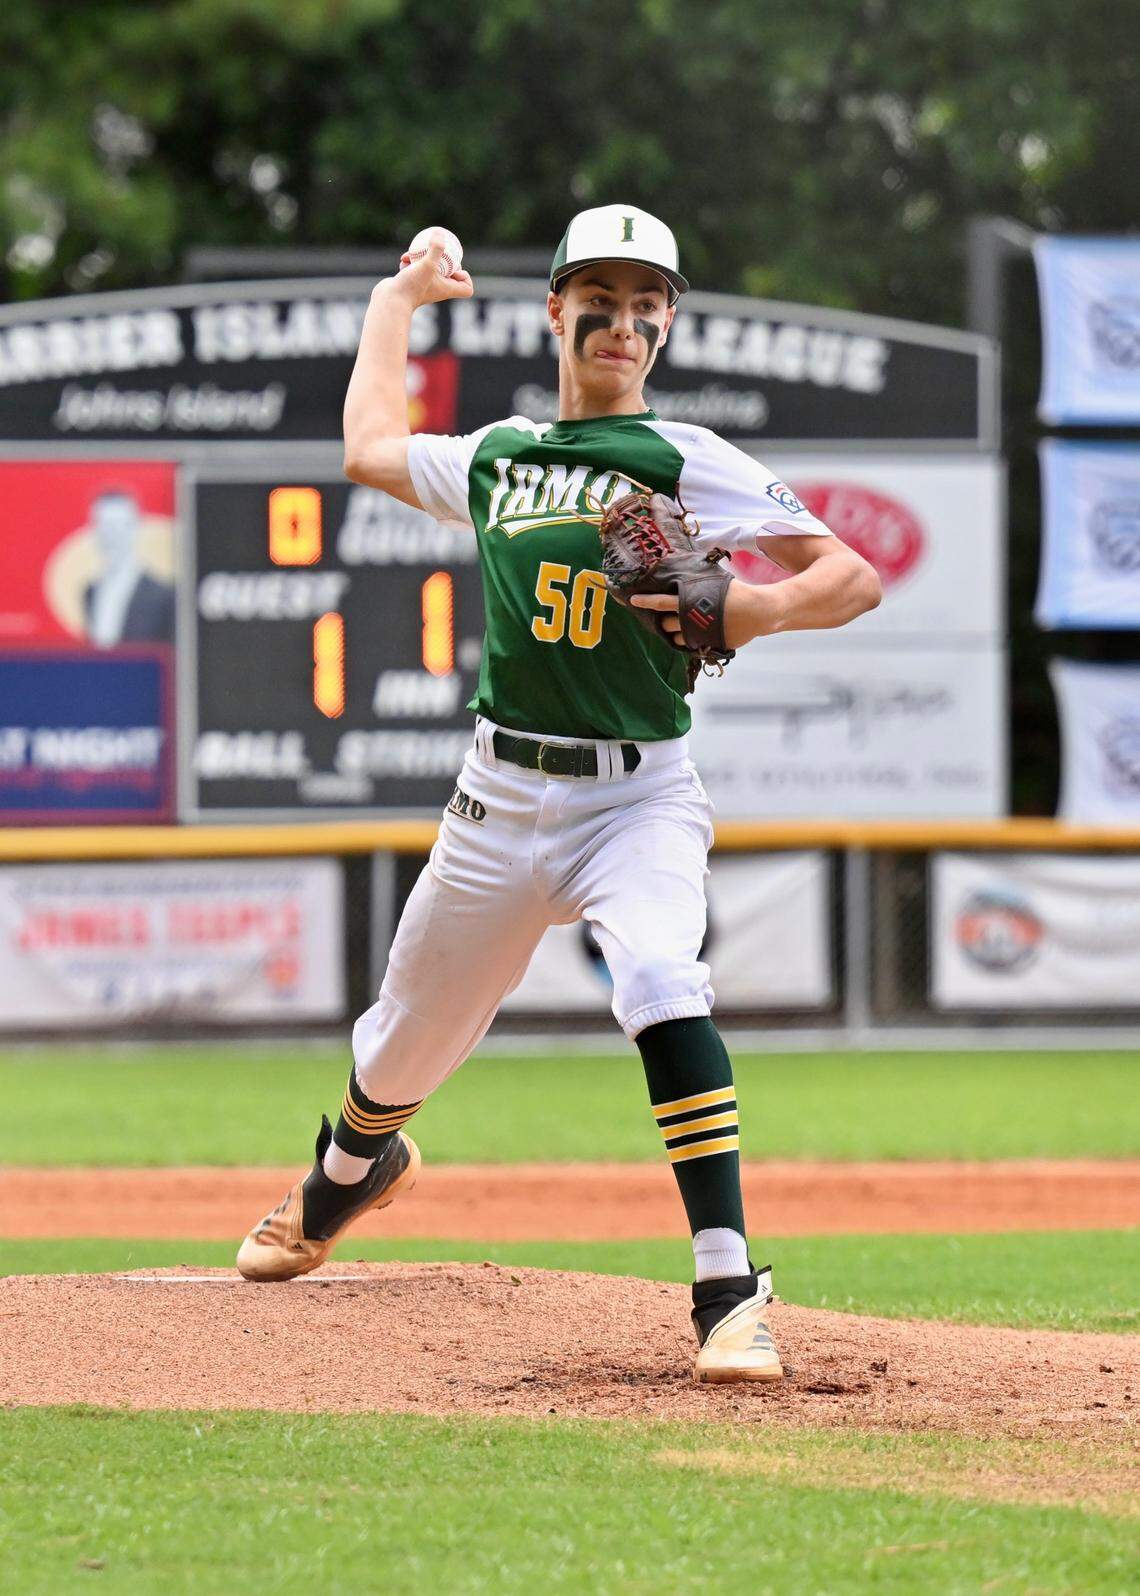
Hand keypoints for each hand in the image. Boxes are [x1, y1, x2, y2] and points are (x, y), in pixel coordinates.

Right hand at [385, 233, 473, 308]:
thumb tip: (440, 232)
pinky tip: (404, 260)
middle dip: (443, 259)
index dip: (465, 276)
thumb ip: (436, 249)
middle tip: (435, 252)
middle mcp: (438, 289)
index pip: (467, 288)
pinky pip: (415, 270)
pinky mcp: (411, 284)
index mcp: (447, 289)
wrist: (390, 301)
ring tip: (414, 253)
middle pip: (449, 273)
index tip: (454, 267)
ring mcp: (424, 287)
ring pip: (430, 268)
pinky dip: (411, 263)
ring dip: (423, 257)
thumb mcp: (427, 264)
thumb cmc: (412, 287)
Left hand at [631, 579, 780, 649]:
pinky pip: (691, 646)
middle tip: (669, 617)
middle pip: (665, 624)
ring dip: (676, 633)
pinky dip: (690, 641)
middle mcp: (690, 620)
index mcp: (689, 602)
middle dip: (664, 621)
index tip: (633, 601)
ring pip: (676, 639)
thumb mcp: (713, 580)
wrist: (757, 611)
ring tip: (684, 626)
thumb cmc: (735, 592)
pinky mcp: (708, 646)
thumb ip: (696, 580)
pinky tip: (696, 634)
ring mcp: (698, 635)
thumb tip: (683, 567)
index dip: (646, 601)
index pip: (661, 602)